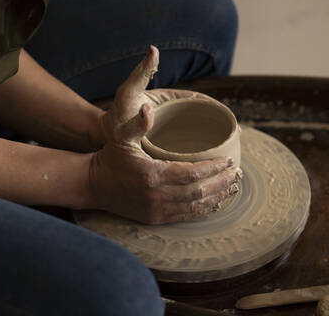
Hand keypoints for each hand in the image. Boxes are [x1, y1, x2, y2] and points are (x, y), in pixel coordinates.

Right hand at [88, 46, 239, 223]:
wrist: (93, 185)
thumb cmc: (110, 157)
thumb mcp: (120, 137)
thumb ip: (137, 125)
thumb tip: (148, 109)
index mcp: (152, 175)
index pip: (192, 173)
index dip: (213, 167)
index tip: (227, 160)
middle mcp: (156, 196)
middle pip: (198, 192)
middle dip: (220, 182)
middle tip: (235, 172)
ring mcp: (156, 210)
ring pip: (195, 207)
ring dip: (216, 197)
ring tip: (231, 187)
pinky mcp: (154, 219)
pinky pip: (185, 216)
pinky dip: (202, 209)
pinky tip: (214, 202)